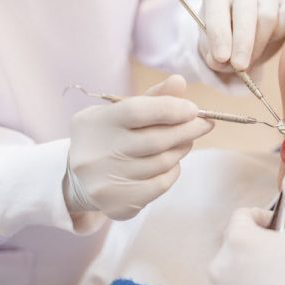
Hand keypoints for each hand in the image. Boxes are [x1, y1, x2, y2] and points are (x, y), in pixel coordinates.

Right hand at [65, 75, 212, 219]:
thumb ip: (152, 98)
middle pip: (156, 140)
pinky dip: (173, 170)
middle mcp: (96, 153)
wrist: (79, 179)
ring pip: (162, 162)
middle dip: (187, 130)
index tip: (193, 109)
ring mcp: (106, 181)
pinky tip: (171, 163)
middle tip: (205, 124)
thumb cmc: (110, 137)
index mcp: (95, 122)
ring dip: (181, 149)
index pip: (138, 111)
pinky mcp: (118, 203)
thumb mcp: (121, 112)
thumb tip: (179, 81)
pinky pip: (161, 184)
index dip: (171, 108)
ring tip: (186, 141)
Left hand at [199, 0, 284, 71]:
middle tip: (240, 67)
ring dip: (258, 44)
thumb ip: (212, 55)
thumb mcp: (211, 45)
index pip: (217, 11)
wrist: (244, 24)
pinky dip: (278, 34)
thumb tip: (223, 63)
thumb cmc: (223, 34)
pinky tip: (266, 41)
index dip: (220, 36)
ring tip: (250, 60)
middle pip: (247, 12)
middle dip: (243, 44)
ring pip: (267, 17)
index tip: (221, 58)